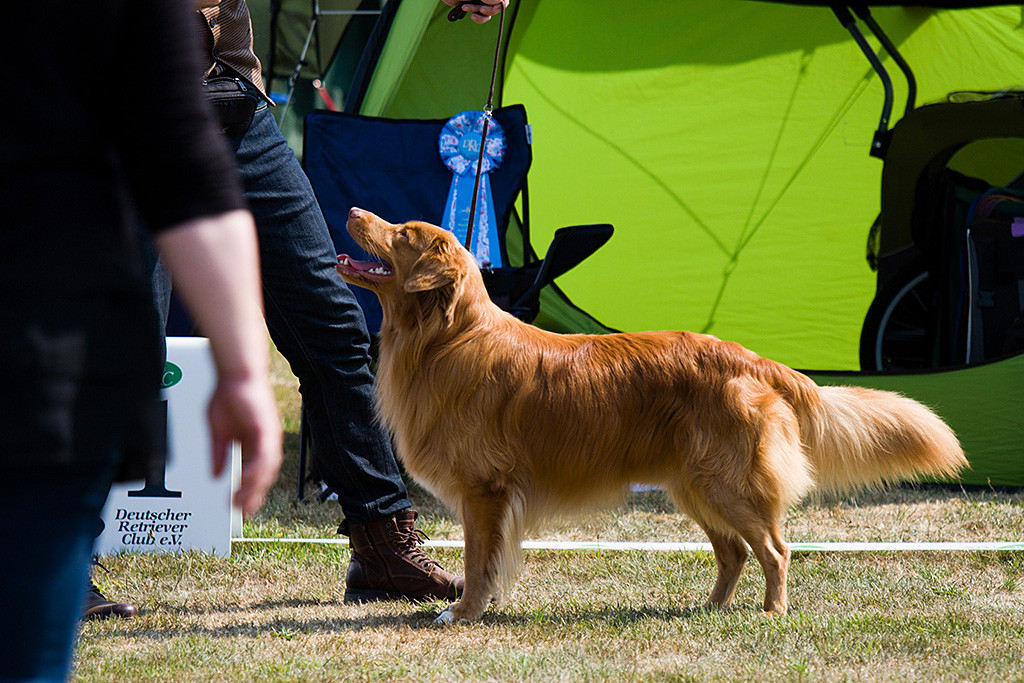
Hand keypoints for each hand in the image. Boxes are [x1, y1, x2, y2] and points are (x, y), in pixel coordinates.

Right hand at [208, 375, 282, 516]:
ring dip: (254, 488)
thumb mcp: (217, 432)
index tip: (237, 507)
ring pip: (265, 471)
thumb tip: (215, 475)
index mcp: (254, 444)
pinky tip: (247, 483)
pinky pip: (265, 456)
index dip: (247, 492)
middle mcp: (265, 443)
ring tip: (241, 503)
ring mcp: (268, 437)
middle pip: (262, 477)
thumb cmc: (228, 396)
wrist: (235, 374)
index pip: (253, 474)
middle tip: (241, 513)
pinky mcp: (267, 430)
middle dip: (252, 496)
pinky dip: (257, 472)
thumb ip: (218, 454)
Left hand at [441, 0, 507, 23]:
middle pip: (498, 6)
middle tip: (481, 9)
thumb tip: (501, 2)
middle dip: (489, 9)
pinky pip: (483, 17)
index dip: (500, 3)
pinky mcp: (476, 7)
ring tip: (465, 7)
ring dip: (479, 12)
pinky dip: (479, 18)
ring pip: (490, 12)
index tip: (493, 5)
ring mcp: (482, 1)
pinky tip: (471, 16)